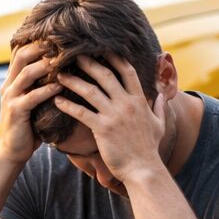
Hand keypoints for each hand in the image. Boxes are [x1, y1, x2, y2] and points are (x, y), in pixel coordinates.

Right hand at [0, 42, 59, 165]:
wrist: (11, 151)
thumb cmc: (28, 126)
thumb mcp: (33, 100)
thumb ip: (41, 85)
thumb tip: (65, 70)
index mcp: (13, 79)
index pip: (21, 51)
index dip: (38, 40)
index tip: (59, 33)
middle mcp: (9, 84)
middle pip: (22, 55)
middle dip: (42, 46)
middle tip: (64, 41)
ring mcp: (11, 97)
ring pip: (26, 72)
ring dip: (46, 64)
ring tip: (65, 59)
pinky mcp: (16, 111)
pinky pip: (32, 96)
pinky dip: (47, 89)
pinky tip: (62, 85)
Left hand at [54, 55, 167, 182]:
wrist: (143, 170)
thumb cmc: (149, 149)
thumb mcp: (159, 125)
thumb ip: (160, 107)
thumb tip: (162, 95)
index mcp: (139, 100)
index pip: (127, 71)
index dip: (114, 58)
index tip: (102, 48)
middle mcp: (126, 103)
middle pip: (105, 75)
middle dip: (88, 63)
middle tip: (73, 54)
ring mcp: (114, 116)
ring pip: (90, 91)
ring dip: (73, 81)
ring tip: (59, 74)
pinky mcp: (102, 129)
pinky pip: (82, 113)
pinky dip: (68, 105)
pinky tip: (57, 100)